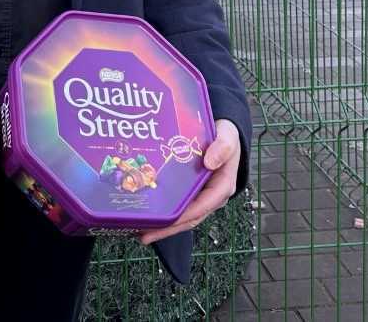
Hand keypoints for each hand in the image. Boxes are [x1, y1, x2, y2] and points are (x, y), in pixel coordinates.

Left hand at [139, 118, 240, 244]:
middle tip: (144, 235)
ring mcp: (201, 195)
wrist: (224, 132)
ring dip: (163, 224)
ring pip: (182, 215)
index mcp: (221, 187)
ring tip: (139, 229)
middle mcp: (211, 196)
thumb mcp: (228, 138)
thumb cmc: (226, 136)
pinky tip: (147, 212)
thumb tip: (210, 162)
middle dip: (167, 229)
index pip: (201, 207)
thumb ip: (223, 148)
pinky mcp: (192, 191)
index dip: (183, 217)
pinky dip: (165, 211)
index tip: (165, 223)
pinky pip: (179, 204)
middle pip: (189, 218)